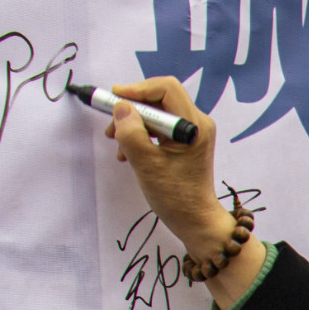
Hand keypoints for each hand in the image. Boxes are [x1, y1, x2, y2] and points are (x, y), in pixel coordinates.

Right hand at [105, 77, 228, 258]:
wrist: (195, 220)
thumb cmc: (175, 196)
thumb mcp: (146, 164)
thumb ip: (131, 133)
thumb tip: (121, 107)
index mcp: (194, 125)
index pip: (166, 88)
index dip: (138, 89)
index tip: (115, 99)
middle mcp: (197, 123)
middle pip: (159, 99)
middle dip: (132, 110)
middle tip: (111, 128)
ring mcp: (192, 133)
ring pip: (156, 114)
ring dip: (133, 125)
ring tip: (117, 145)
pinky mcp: (185, 143)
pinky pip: (159, 128)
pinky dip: (141, 135)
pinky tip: (127, 153)